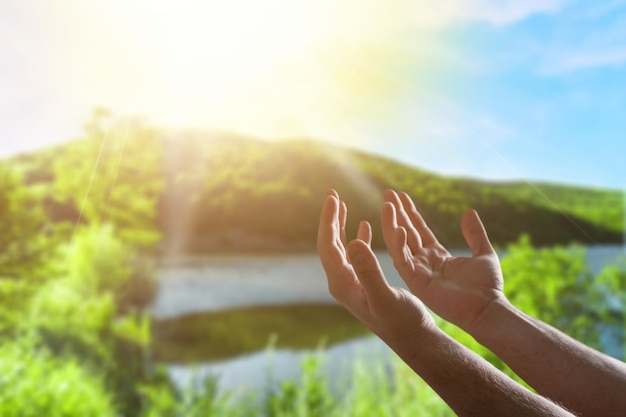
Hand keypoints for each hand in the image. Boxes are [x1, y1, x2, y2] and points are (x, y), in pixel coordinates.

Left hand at [316, 189, 436, 348]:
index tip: (333, 197)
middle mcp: (342, 283)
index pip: (328, 246)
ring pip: (340, 248)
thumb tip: (353, 242)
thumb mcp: (385, 296)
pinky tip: (362, 227)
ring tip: (340, 204)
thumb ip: (369, 271)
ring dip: (340, 225)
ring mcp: (352, 283)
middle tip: (331, 193)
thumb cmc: (401, 322)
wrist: (413, 340)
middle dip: (330, 218)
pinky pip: (354, 255)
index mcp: (342, 284)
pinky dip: (356, 237)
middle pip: (330, 244)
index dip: (329, 220)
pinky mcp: (363, 283)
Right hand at [382, 190, 504, 331]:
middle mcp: (424, 262)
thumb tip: (469, 211)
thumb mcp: (483, 253)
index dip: (410, 213)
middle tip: (388, 193)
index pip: (418, 230)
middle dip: (396, 213)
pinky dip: (399, 245)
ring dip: (392, 224)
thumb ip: (474, 233)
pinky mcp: (417, 282)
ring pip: (400, 244)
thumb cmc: (487, 287)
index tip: (400, 196)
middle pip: (406, 232)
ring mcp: (419, 272)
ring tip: (387, 205)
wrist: (487, 309)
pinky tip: (399, 229)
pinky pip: (403, 261)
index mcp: (437, 256)